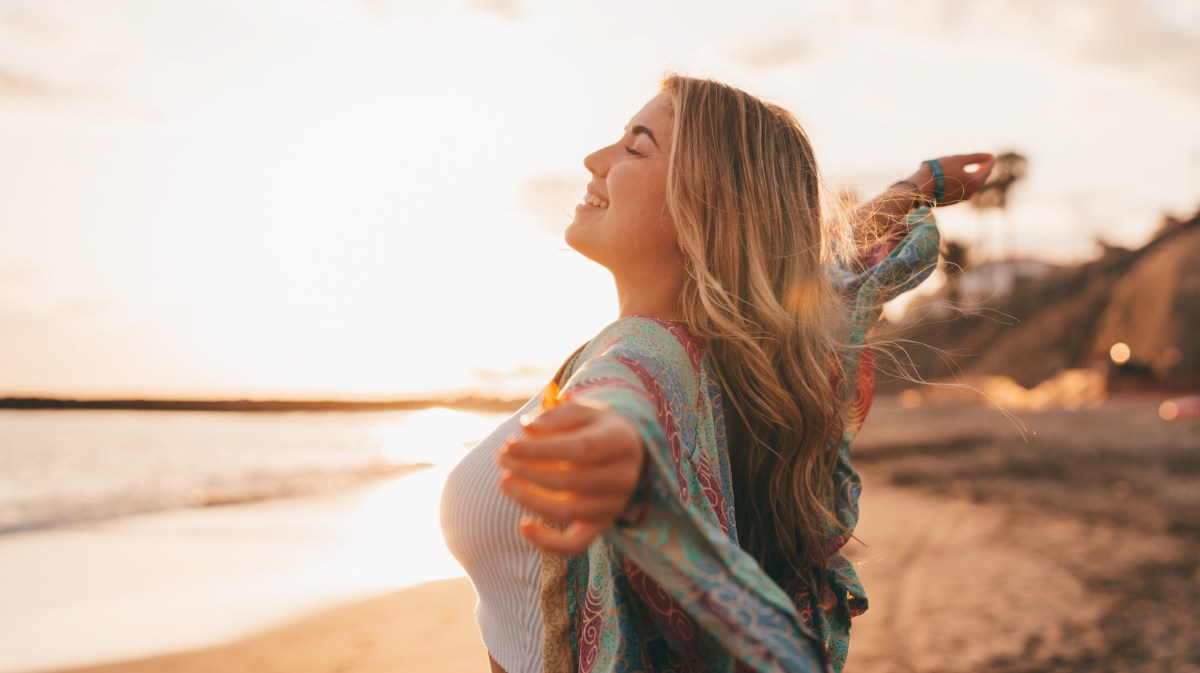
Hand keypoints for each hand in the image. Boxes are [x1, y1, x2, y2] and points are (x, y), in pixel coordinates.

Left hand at [496, 399, 644, 555]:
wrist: (624, 452)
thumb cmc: (594, 427)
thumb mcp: (580, 411)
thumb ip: (554, 416)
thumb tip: (526, 428)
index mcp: (621, 442)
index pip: (579, 450)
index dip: (540, 450)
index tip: (510, 445)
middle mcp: (623, 477)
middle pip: (569, 482)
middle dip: (527, 471)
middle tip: (501, 458)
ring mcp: (614, 505)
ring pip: (566, 512)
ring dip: (528, 498)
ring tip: (504, 481)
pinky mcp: (602, 525)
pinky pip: (576, 544)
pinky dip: (548, 542)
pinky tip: (523, 526)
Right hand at [908, 153, 994, 205]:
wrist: (920, 188)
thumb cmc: (940, 171)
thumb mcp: (958, 160)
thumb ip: (975, 158)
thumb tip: (990, 156)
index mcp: (975, 182)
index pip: (987, 170)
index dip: (989, 161)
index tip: (990, 155)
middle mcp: (971, 193)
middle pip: (980, 180)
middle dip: (982, 170)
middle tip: (983, 162)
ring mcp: (961, 199)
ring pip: (971, 186)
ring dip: (972, 177)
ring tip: (970, 169)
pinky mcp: (951, 202)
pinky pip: (961, 190)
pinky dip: (962, 183)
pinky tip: (956, 178)